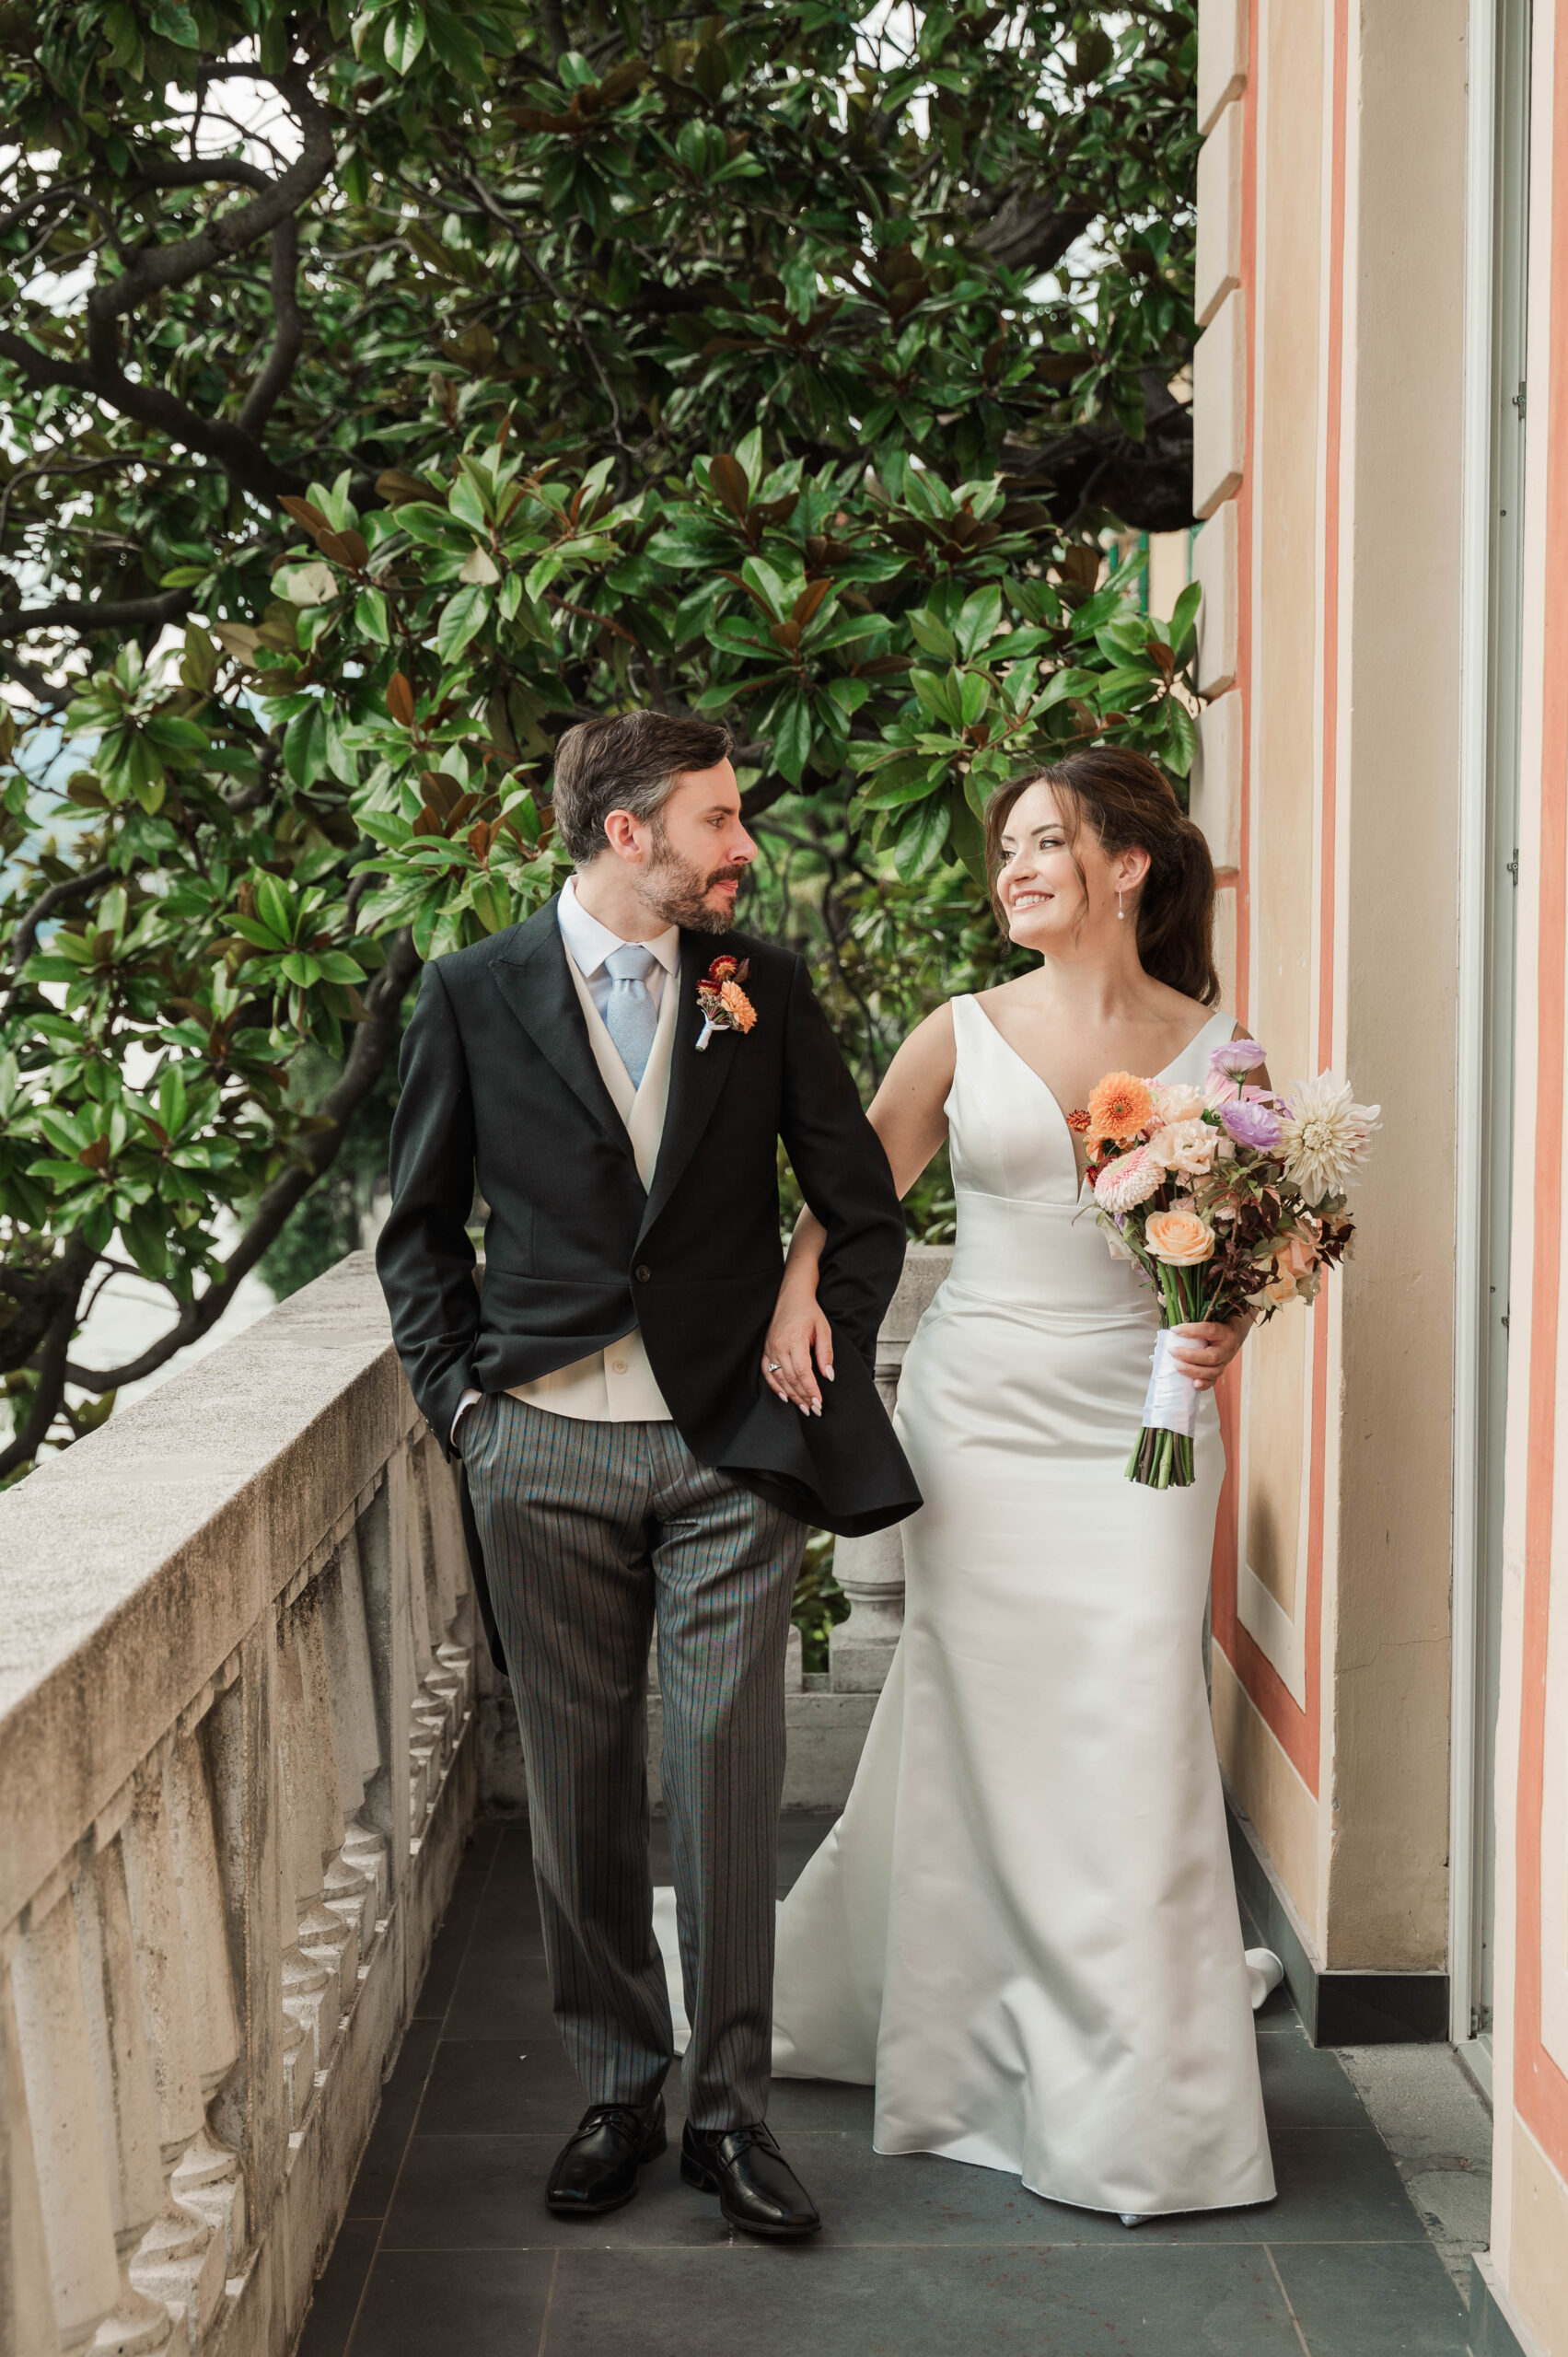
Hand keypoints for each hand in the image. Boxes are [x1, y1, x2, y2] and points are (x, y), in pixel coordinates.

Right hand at [763, 1293, 834, 1415]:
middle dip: (804, 1397)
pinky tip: (784, 1396)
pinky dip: (775, 1386)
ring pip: (779, 1378)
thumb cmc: (809, 1311)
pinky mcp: (766, 1349)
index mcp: (795, 1340)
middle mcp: (779, 1346)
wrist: (791, 1296)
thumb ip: (826, 1353)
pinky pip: (767, 1372)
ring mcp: (770, 1348)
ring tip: (803, 1407)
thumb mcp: (823, 1329)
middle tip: (814, 1410)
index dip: (811, 1390)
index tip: (819, 1402)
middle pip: (791, 1378)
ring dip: (791, 1395)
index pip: (803, 1372)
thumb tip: (828, 1375)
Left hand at [1167, 1316, 1250, 1391]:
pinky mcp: (1220, 1371)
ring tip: (1177, 1366)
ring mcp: (1225, 1362)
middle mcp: (1227, 1349)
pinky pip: (1213, 1381)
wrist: (1234, 1335)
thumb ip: (1197, 1320)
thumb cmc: (1217, 1325)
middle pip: (1211, 1357)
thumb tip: (1174, 1327)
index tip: (1174, 1329)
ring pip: (1212, 1371)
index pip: (1210, 1330)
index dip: (1192, 1330)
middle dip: (1190, 1356)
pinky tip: (1193, 1384)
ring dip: (1193, 1371)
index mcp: (1225, 1332)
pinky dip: (1203, 1384)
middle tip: (1172, 1351)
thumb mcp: (1212, 1319)